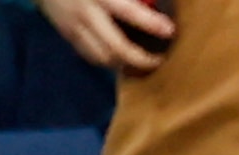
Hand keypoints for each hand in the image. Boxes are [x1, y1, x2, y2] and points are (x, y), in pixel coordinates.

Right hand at [40, 0, 171, 74]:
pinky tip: (122, 60)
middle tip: (159, 59)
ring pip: (104, 58)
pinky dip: (109, 61)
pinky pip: (91, 56)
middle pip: (116, 47)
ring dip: (126, 64)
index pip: (128, 11)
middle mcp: (86, 13)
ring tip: (144, 63)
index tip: (170, 30)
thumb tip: (153, 1)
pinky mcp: (68, 36)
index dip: (150, 23)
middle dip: (141, 59)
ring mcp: (74, 27)